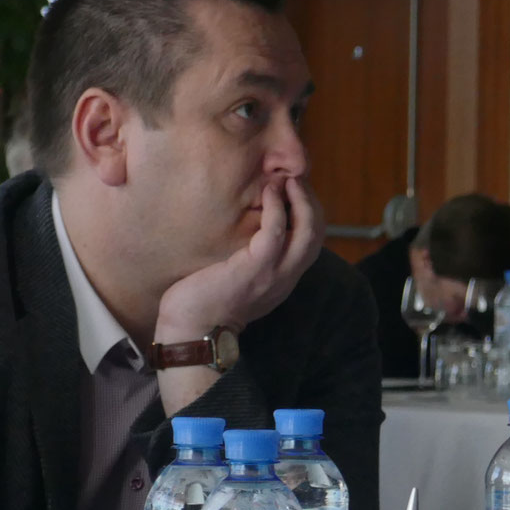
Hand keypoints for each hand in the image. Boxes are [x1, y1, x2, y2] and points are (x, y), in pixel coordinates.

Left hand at [152, 178, 323, 416]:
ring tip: (286, 179)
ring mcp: (275, 273)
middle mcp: (286, 276)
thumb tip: (244, 229)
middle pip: (318, 232)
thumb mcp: (237, 278)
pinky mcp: (256, 268)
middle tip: (292, 178)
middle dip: (310, 200)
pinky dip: (276, 206)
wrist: (191, 331)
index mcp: (283, 278)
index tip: (291, 189)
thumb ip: (250, 258)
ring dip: (301, 199)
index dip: (308, 211)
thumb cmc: (205, 302)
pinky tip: (267, 191)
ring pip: (308, 230)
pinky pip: (277, 230)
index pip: (311, 240)